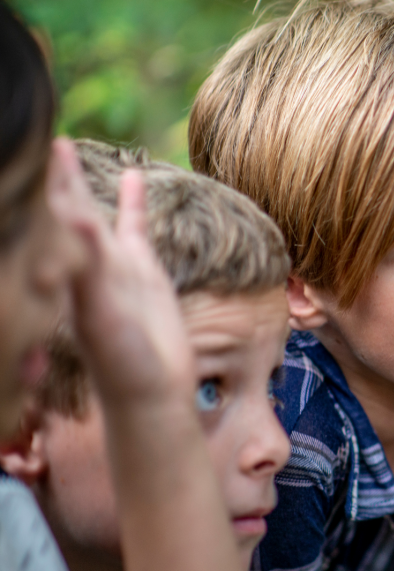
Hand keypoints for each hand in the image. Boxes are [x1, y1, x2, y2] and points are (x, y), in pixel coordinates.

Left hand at [43, 139, 193, 403]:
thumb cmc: (122, 364)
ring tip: (62, 145)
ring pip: (88, 211)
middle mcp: (82, 263)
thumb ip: (89, 269)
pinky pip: (134, 227)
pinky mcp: (142, 271)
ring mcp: (111, 265)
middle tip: (29, 133)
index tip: (21, 147)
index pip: (45, 217)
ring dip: (74, 180)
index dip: (37, 185)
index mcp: (66, 272)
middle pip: (56, 206)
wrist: (151, 393)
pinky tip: (135, 176)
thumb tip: (74, 219)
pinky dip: (133, 202)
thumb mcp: (101, 314)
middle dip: (44, 174)